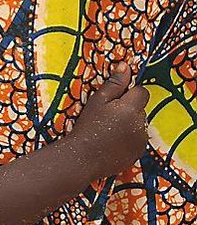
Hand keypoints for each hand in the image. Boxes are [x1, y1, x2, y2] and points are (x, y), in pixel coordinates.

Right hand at [71, 63, 149, 177]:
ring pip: (139, 125)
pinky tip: (111, 143)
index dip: (128, 94)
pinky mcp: (138, 153)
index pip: (141, 92)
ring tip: (107, 132)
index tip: (113, 101)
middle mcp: (141, 123)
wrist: (82, 158)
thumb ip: (114, 84)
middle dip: (128, 110)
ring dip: (128, 125)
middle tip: (106, 118)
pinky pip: (136, 140)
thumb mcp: (97, 101)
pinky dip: (127, 140)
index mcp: (131, 108)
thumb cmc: (87, 127)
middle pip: (140, 109)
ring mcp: (141, 140)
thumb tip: (125, 66)